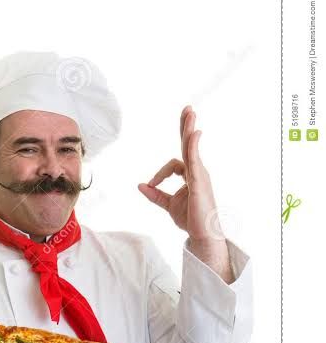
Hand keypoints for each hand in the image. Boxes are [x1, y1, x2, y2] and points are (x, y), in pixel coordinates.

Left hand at [138, 105, 222, 240]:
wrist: (202, 233)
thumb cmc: (191, 219)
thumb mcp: (168, 205)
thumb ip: (155, 195)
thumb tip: (140, 185)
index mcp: (190, 176)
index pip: (174, 165)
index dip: (160, 174)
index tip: (151, 185)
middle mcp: (197, 172)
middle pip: (189, 145)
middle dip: (186, 127)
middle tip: (187, 109)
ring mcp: (200, 174)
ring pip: (191, 147)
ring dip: (189, 129)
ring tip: (189, 112)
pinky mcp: (199, 180)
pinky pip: (194, 159)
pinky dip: (192, 146)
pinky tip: (194, 133)